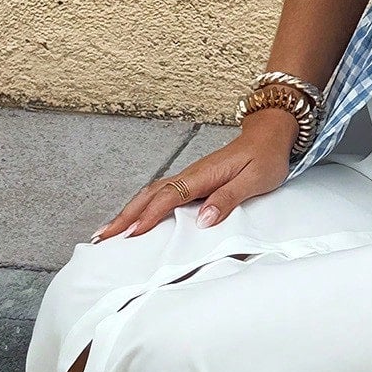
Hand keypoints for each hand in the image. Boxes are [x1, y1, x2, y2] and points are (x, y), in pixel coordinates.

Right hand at [89, 113, 299, 241]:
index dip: (149, 216)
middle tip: (102, 236)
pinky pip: (161, 193)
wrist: (269, 135)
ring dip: (129, 211)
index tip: (131, 234)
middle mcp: (191, 175)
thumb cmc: (265, 158)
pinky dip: (143, 205)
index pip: (168, 198)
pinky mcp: (193, 180)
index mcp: (203, 175)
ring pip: (152, 193)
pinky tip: (136, 216)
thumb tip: (203, 220)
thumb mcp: (254, 180)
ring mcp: (190, 176)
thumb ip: (228, 198)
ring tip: (109, 230)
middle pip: (150, 195)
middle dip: (124, 216)